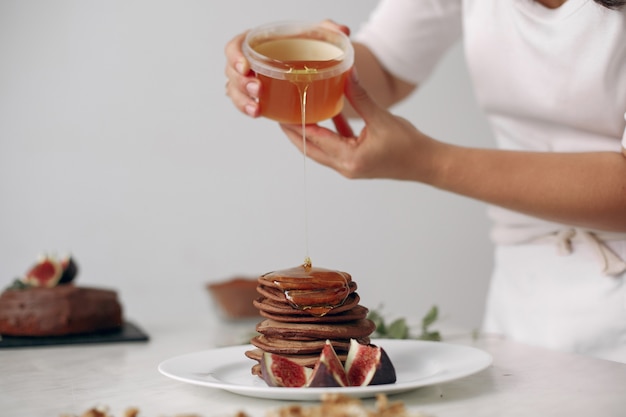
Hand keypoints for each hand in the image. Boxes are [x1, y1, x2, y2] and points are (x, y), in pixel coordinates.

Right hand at [224, 20, 350, 118]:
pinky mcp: (257, 97)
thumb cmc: (309, 48)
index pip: (236, 46)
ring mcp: (251, 81)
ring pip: (234, 90)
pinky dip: (248, 109)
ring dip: (242, 100)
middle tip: (257, 89)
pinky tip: (258, 113)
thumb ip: (328, 30)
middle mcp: (250, 62)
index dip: (235, 56)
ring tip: (257, 109)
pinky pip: (245, 103)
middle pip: (231, 72)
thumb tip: (342, 30)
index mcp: (258, 42)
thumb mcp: (317, 36)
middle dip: (240, 83)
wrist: (313, 64)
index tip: (246, 66)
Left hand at [280, 69, 442, 182]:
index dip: (296, 126)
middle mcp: (345, 167)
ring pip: (320, 150)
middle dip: (294, 133)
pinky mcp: (355, 163)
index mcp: (350, 158)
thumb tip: (346, 74)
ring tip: (296, 116)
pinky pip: (334, 148)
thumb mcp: (382, 118)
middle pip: (310, 149)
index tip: (281, 115)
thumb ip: (360, 97)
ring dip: (309, 134)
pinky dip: (328, 134)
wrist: (426, 163)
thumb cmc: (409, 146)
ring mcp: (349, 167)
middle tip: (280, 115)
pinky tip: (326, 117)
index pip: (314, 140)